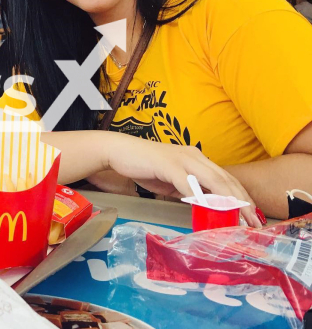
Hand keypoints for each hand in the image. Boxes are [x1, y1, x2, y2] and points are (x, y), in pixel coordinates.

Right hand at [104, 135, 261, 227]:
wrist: (118, 151)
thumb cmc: (142, 165)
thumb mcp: (170, 181)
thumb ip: (186, 189)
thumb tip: (201, 205)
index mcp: (196, 158)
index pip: (225, 178)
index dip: (240, 196)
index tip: (251, 214)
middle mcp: (193, 155)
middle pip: (225, 180)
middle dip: (242, 201)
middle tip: (253, 221)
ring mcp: (181, 159)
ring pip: (213, 180)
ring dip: (228, 201)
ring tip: (239, 217)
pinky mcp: (168, 164)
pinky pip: (188, 183)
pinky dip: (200, 196)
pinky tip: (209, 208)